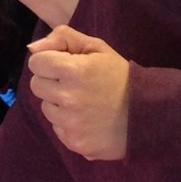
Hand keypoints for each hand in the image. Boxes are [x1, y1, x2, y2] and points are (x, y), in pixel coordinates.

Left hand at [26, 24, 131, 160]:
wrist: (148, 114)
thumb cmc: (119, 77)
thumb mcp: (97, 48)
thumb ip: (63, 38)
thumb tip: (32, 48)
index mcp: (74, 70)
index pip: (36, 63)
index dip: (48, 61)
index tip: (63, 65)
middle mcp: (69, 98)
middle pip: (36, 86)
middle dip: (51, 82)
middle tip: (74, 84)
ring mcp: (71, 124)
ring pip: (46, 109)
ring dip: (58, 104)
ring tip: (83, 102)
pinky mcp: (76, 143)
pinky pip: (57, 129)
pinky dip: (67, 124)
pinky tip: (87, 119)